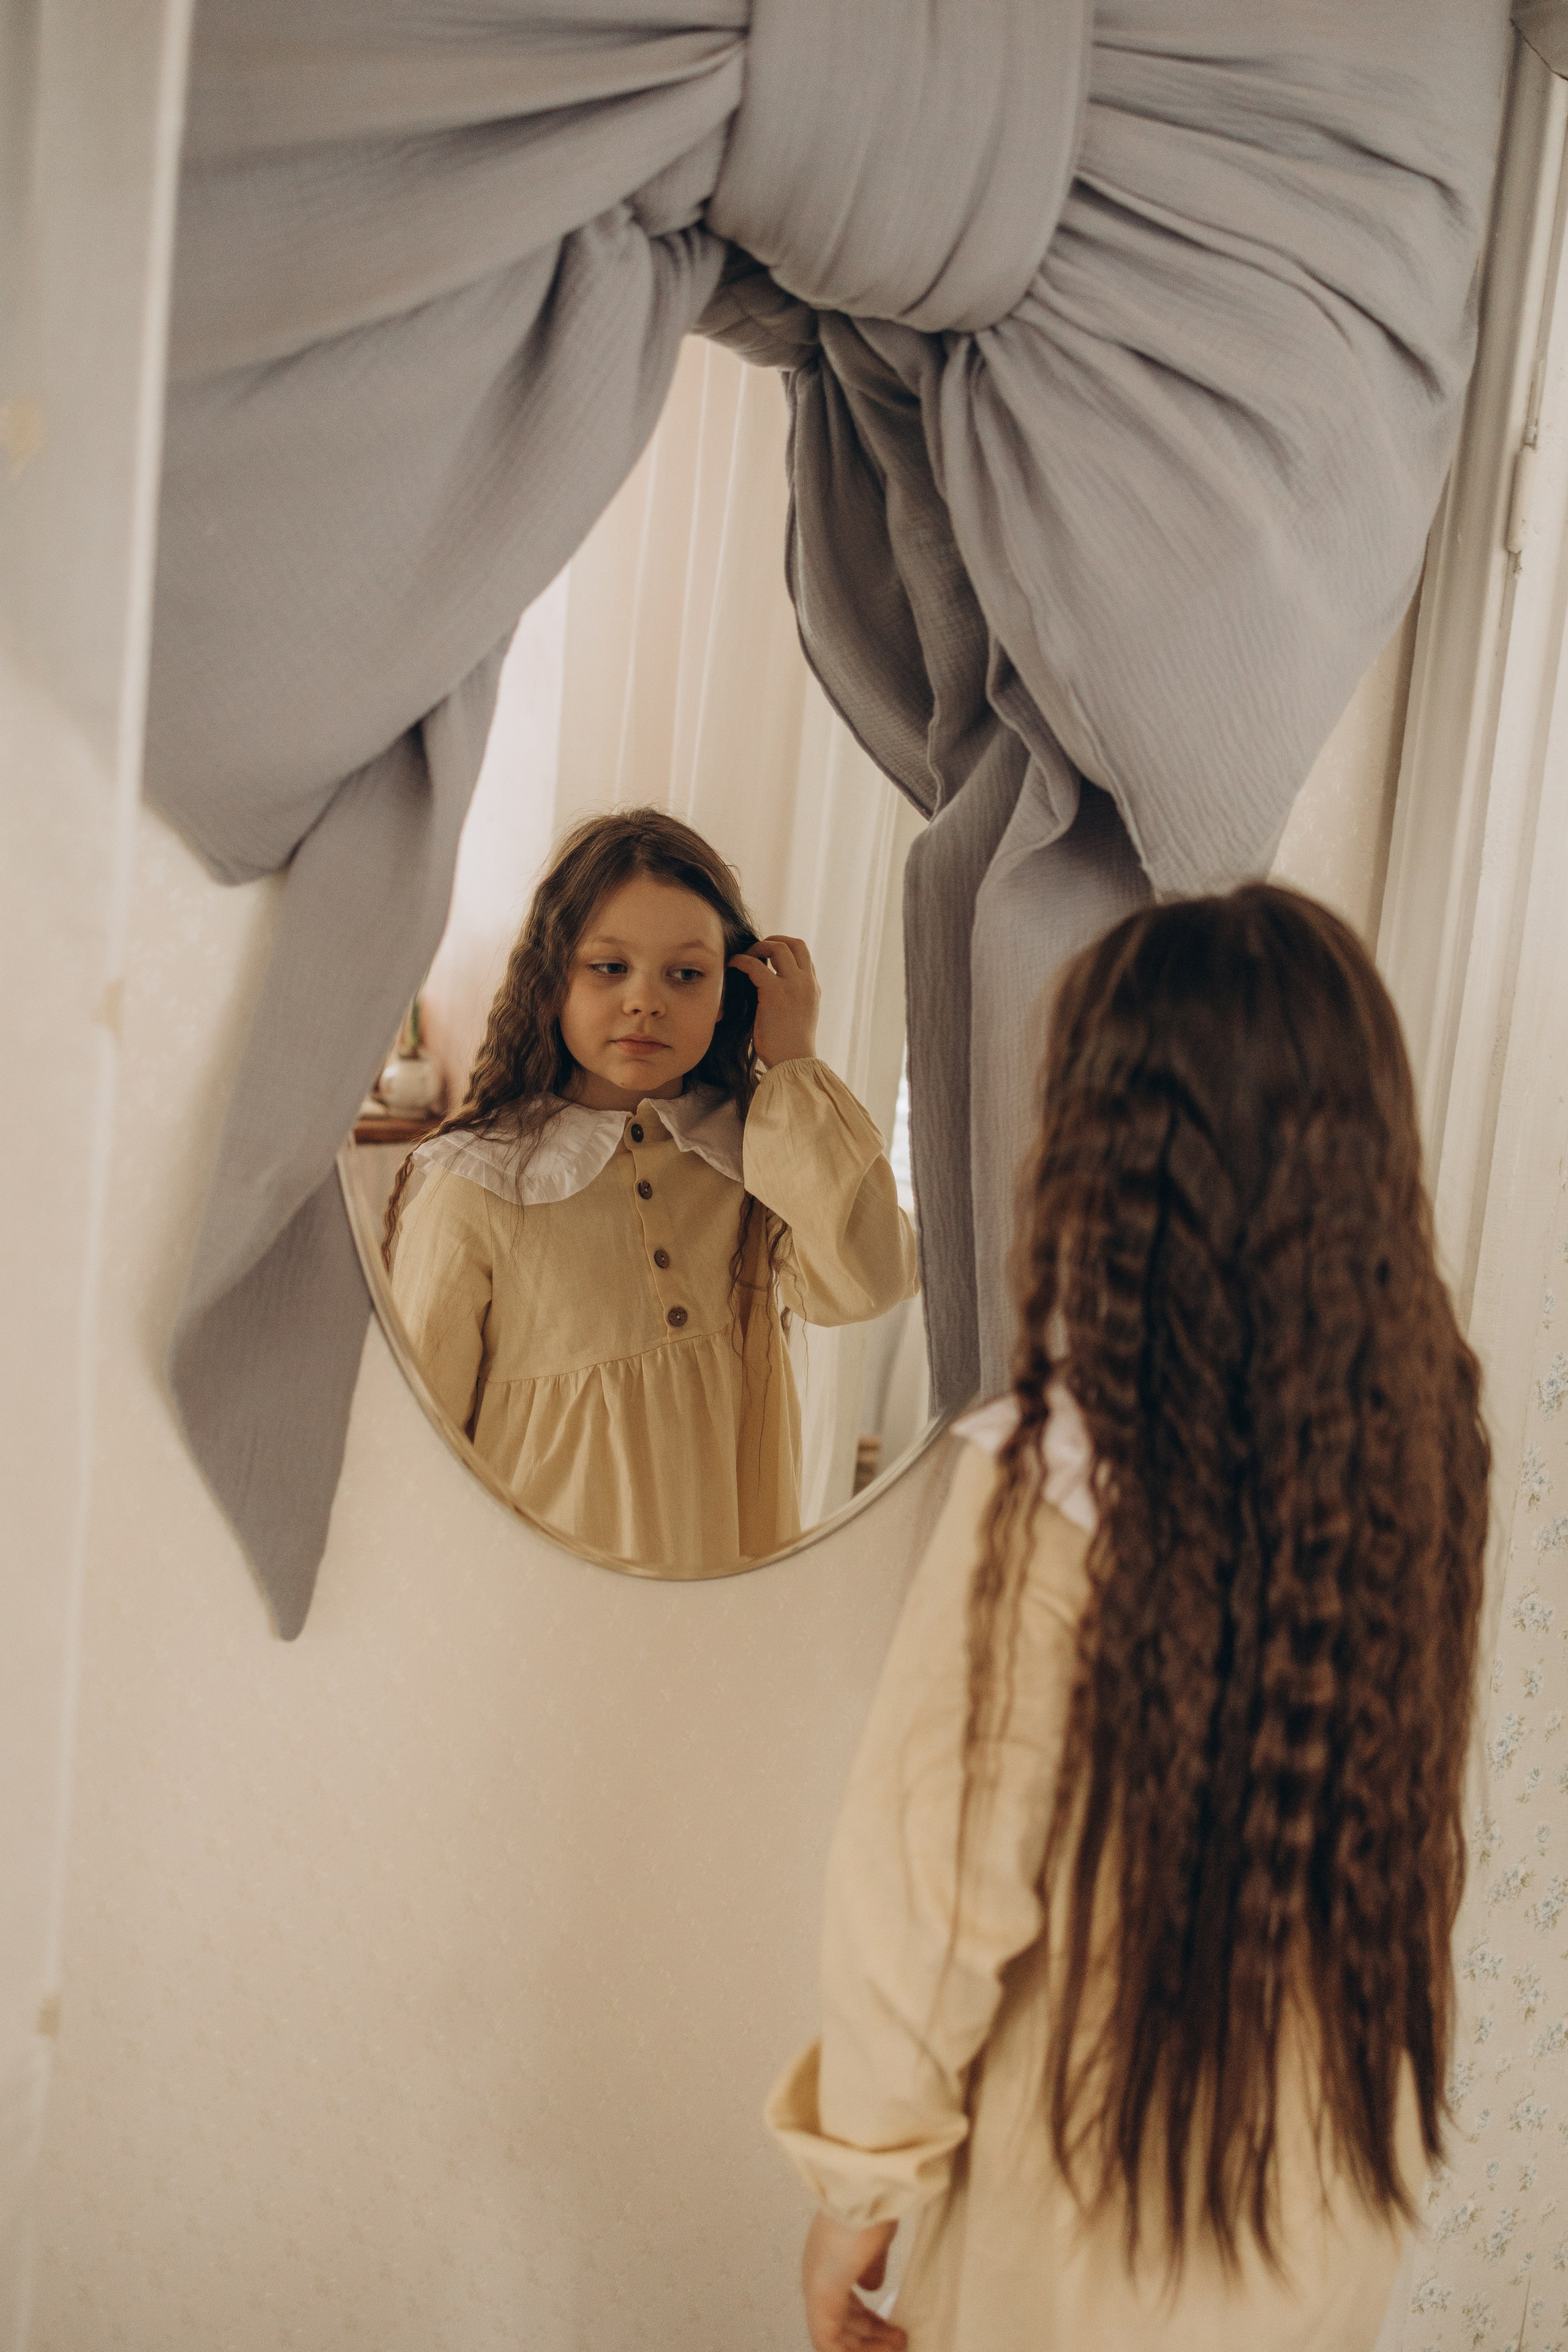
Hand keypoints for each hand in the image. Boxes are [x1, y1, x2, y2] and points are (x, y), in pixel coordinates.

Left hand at [729, 934, 819, 1067]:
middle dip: (774, 941)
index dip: (786, 950)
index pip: (804, 956)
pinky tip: (732, 965)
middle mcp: (807, 983)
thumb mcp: (799, 1017)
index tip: (770, 955)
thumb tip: (769, 991)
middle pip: (795, 944)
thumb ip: (792, 1000)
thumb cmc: (790, 1047)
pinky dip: (742, 961)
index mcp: (813, 989)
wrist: (792, 1063)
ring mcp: (793, 986)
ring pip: (778, 947)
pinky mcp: (774, 992)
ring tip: (745, 956)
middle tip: (756, 949)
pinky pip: (755, 965)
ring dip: (759, 947)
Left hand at [801, 2213, 904, 2351]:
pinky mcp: (822, 2296)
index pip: (844, 2303)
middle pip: (842, 2321)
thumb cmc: (873, 2206)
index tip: (893, 2329)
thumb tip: (871, 2286)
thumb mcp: (876, 2239)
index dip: (869, 2322)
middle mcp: (817, 2275)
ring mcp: (816, 2286)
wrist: (864, 2189)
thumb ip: (872, 2264)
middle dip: (872, 2337)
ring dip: (866, 2347)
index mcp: (829, 2259)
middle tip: (900, 2342)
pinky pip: (827, 2342)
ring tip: (897, 2346)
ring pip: (834, 2335)